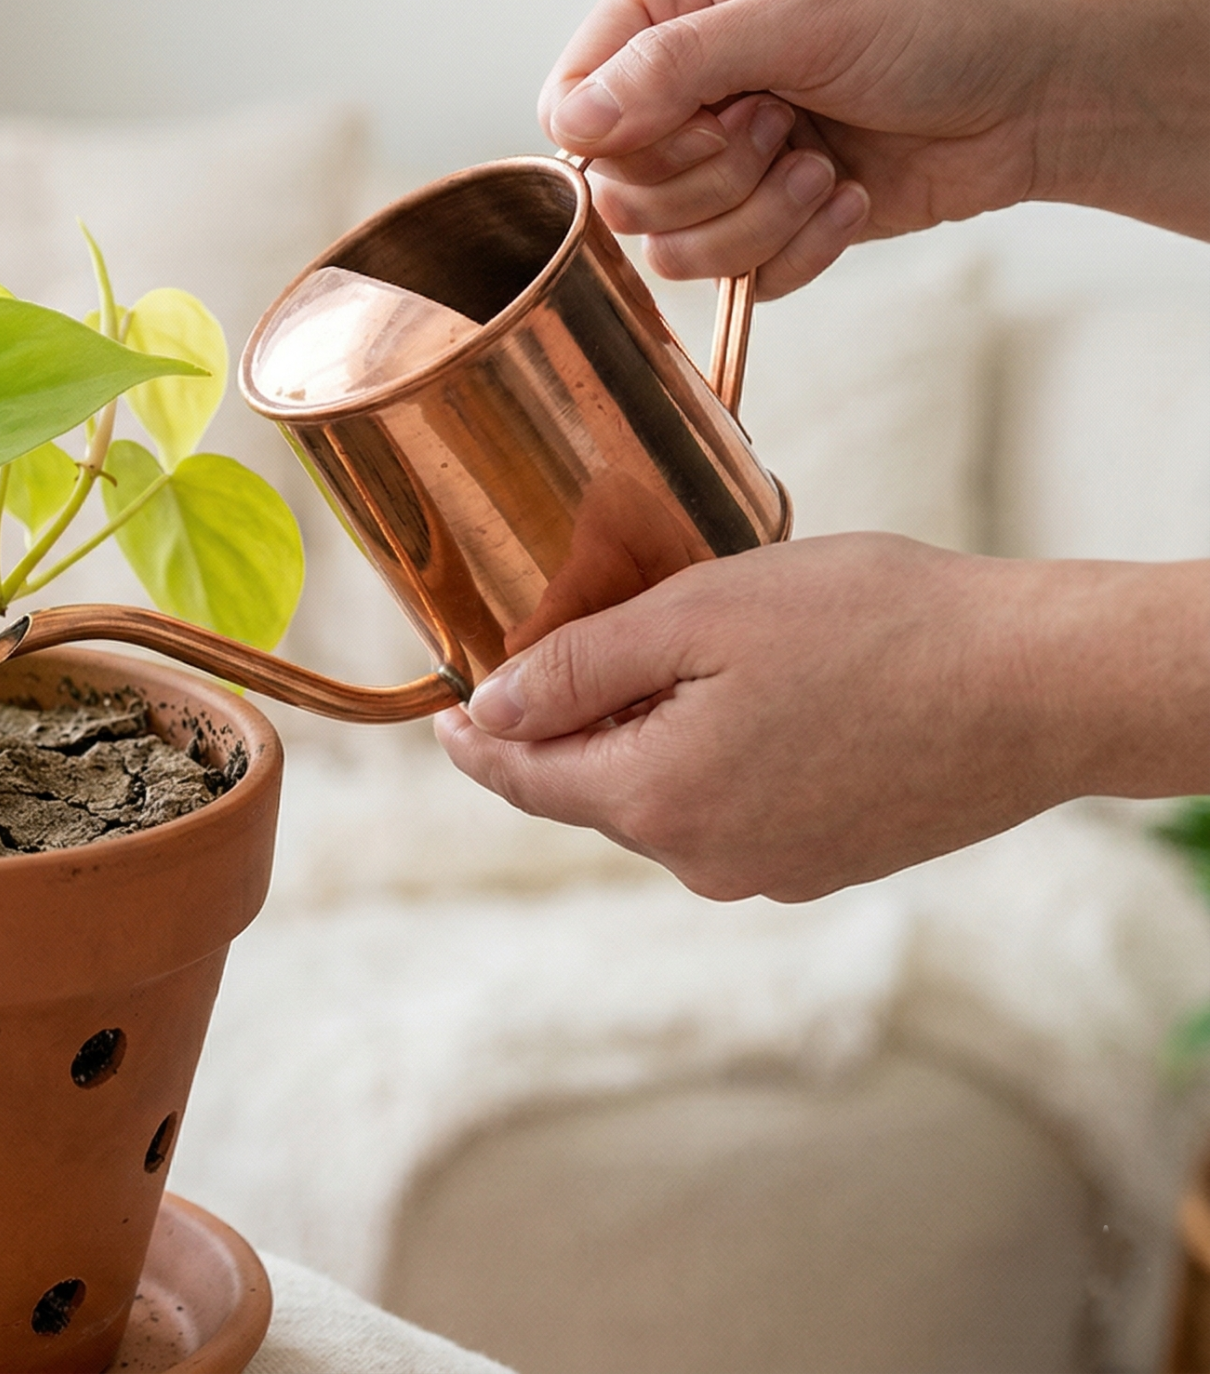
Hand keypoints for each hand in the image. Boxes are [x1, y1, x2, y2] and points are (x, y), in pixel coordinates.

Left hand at [434, 535, 1209, 901]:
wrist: (1041, 686)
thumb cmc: (875, 628)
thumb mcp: (699, 613)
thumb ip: (578, 667)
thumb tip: (488, 711)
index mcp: (655, 801)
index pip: (523, 780)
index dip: (474, 742)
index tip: (443, 712)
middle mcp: (702, 859)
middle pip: (591, 793)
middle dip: (564, 732)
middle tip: (552, 661)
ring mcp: (770, 870)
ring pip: (664, 803)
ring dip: (645, 744)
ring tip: (668, 667)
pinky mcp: (827, 862)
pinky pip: (732, 811)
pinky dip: (714, 762)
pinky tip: (750, 702)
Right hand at [539, 0, 1209, 296]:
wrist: (1045, 90)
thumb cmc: (946, 15)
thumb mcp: (803, 18)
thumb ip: (676, 65)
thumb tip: (575, 119)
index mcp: (678, 0)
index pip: (574, 95)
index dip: (614, 134)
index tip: (696, 118)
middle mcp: (690, 82)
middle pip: (617, 182)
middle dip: (707, 174)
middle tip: (779, 127)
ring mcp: (727, 157)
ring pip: (667, 243)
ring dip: (751, 218)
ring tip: (820, 167)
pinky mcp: (767, 219)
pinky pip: (730, 275)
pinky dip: (791, 250)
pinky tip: (847, 196)